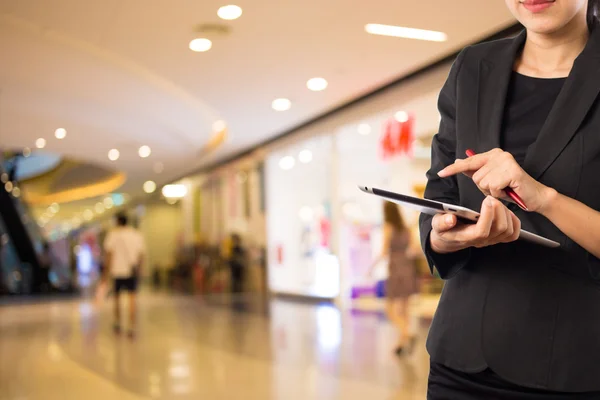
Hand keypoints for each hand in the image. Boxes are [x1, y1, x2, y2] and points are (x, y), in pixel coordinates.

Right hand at [430, 196, 520, 253]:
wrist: (449, 239)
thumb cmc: (444, 229)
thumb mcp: (436, 224)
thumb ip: (441, 222)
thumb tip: (450, 219)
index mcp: (466, 237)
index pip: (482, 231)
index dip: (487, 216)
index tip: (486, 200)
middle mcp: (481, 241)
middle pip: (499, 229)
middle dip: (499, 210)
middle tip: (491, 198)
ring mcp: (491, 241)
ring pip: (508, 230)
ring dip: (505, 213)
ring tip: (496, 202)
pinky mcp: (497, 238)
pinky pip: (513, 233)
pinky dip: (514, 221)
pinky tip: (505, 211)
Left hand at [438, 148, 553, 212]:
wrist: (534, 197)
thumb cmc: (511, 189)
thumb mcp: (489, 180)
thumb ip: (475, 171)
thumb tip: (458, 161)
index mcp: (493, 154)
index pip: (469, 161)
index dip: (454, 169)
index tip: (441, 173)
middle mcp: (498, 154)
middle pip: (475, 176)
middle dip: (484, 187)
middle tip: (499, 188)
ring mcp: (505, 161)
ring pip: (482, 183)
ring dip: (492, 191)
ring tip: (504, 189)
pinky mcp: (511, 171)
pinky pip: (492, 187)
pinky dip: (498, 194)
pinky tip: (508, 191)